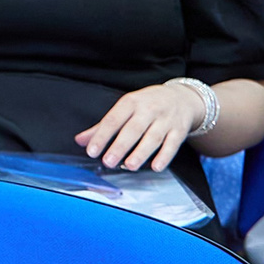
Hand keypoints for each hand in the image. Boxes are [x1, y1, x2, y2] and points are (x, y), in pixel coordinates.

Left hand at [77, 82, 203, 171]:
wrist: (183, 97)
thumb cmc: (148, 104)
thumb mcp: (125, 108)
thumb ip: (102, 126)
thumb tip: (80, 140)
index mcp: (131, 102)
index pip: (113, 120)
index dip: (101, 136)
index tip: (92, 151)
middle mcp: (149, 110)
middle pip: (133, 129)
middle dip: (120, 146)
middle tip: (108, 161)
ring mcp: (166, 120)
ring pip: (153, 137)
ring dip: (141, 153)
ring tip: (129, 166)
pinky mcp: (179, 130)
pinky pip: (172, 144)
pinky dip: (165, 156)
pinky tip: (156, 166)